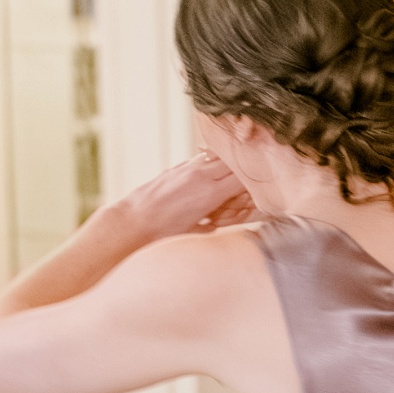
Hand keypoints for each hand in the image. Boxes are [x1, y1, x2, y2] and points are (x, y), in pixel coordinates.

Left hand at [114, 155, 256, 244]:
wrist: (131, 225)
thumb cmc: (162, 235)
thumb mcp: (198, 233)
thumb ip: (217, 221)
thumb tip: (229, 216)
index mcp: (210, 194)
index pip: (245, 178)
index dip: (256, 183)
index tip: (262, 188)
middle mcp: (201, 176)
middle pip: (235, 162)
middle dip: (245, 169)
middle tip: (252, 180)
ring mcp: (187, 168)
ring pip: (218, 156)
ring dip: (228, 164)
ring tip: (232, 176)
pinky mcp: (176, 168)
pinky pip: (201, 160)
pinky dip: (211, 165)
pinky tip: (211, 176)